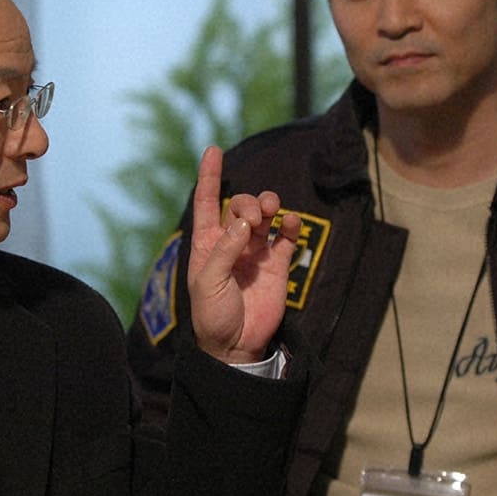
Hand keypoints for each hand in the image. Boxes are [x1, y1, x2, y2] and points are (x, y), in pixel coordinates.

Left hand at [187, 145, 301, 363]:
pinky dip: (290, 225)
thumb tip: (243, 222)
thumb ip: (225, 251)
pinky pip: (286, 236)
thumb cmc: (212, 315)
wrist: (236, 345)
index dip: (209, 176)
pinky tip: (289, 223)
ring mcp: (255, 252)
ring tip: (272, 212)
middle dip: (248, 202)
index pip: (206, 202)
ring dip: (268, 205)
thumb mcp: (208, 283)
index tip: (213, 150)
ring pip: (264, 215)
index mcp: (207, 244)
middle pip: (239, 205)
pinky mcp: (277, 264)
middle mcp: (231, 242)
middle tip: (254, 219)